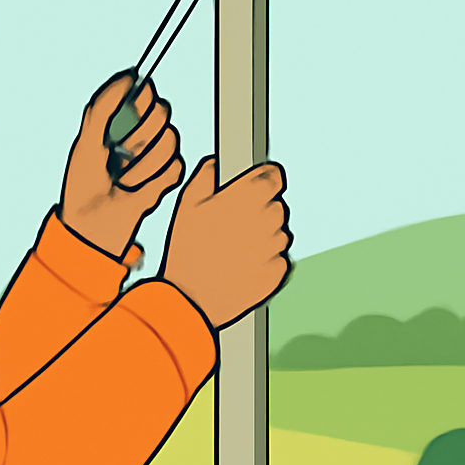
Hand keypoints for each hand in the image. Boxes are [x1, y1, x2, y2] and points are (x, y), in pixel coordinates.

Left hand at [58, 70, 185, 260]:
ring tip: (123, 179)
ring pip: (169, 141)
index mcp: (121, 117)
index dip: (135, 106)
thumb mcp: (86, 140)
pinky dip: (154, 182)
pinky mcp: (168, 177)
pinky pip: (175, 167)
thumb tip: (130, 76)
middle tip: (117, 156)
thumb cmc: (83, 182)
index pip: (144, 92)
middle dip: (137, 137)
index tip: (118, 124)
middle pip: (162, 113)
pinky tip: (136, 190)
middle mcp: (142, 131)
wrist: (92, 224)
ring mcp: (156, 154)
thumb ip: (104, 105)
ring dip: (142, 165)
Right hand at [160, 156, 291, 328]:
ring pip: (278, 233)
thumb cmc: (187, 251)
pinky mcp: (278, 271)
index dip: (263, 178)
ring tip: (232, 248)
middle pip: (275, 206)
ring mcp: (275, 247)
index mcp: (249, 196)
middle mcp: (269, 219)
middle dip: (259, 210)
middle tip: (232, 224)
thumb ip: (205, 176)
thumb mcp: (186, 204)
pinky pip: (277, 259)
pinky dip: (264, 260)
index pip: (274, 176)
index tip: (254, 185)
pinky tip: (240, 265)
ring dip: (262, 236)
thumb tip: (215, 165)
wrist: (191, 299)